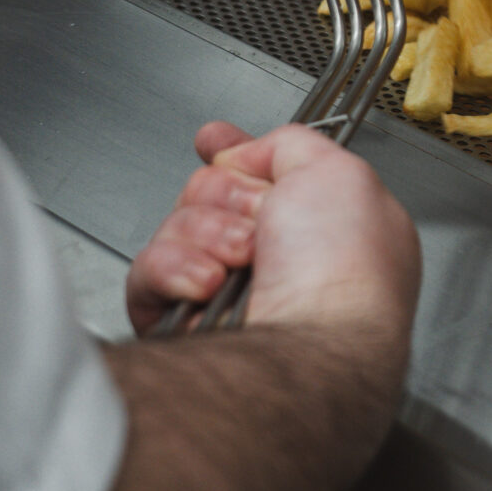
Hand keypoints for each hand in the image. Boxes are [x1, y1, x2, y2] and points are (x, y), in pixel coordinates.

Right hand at [128, 123, 420, 359]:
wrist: (311, 350)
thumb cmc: (343, 274)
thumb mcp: (339, 172)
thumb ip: (291, 144)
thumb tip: (247, 150)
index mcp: (322, 226)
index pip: (264, 177)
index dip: (234, 154)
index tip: (214, 141)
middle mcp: (277, 261)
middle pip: (212, 191)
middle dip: (229, 195)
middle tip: (261, 221)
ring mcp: (229, 295)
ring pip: (178, 226)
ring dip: (208, 232)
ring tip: (242, 259)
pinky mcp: (184, 325)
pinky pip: (148, 270)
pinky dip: (174, 268)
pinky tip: (207, 283)